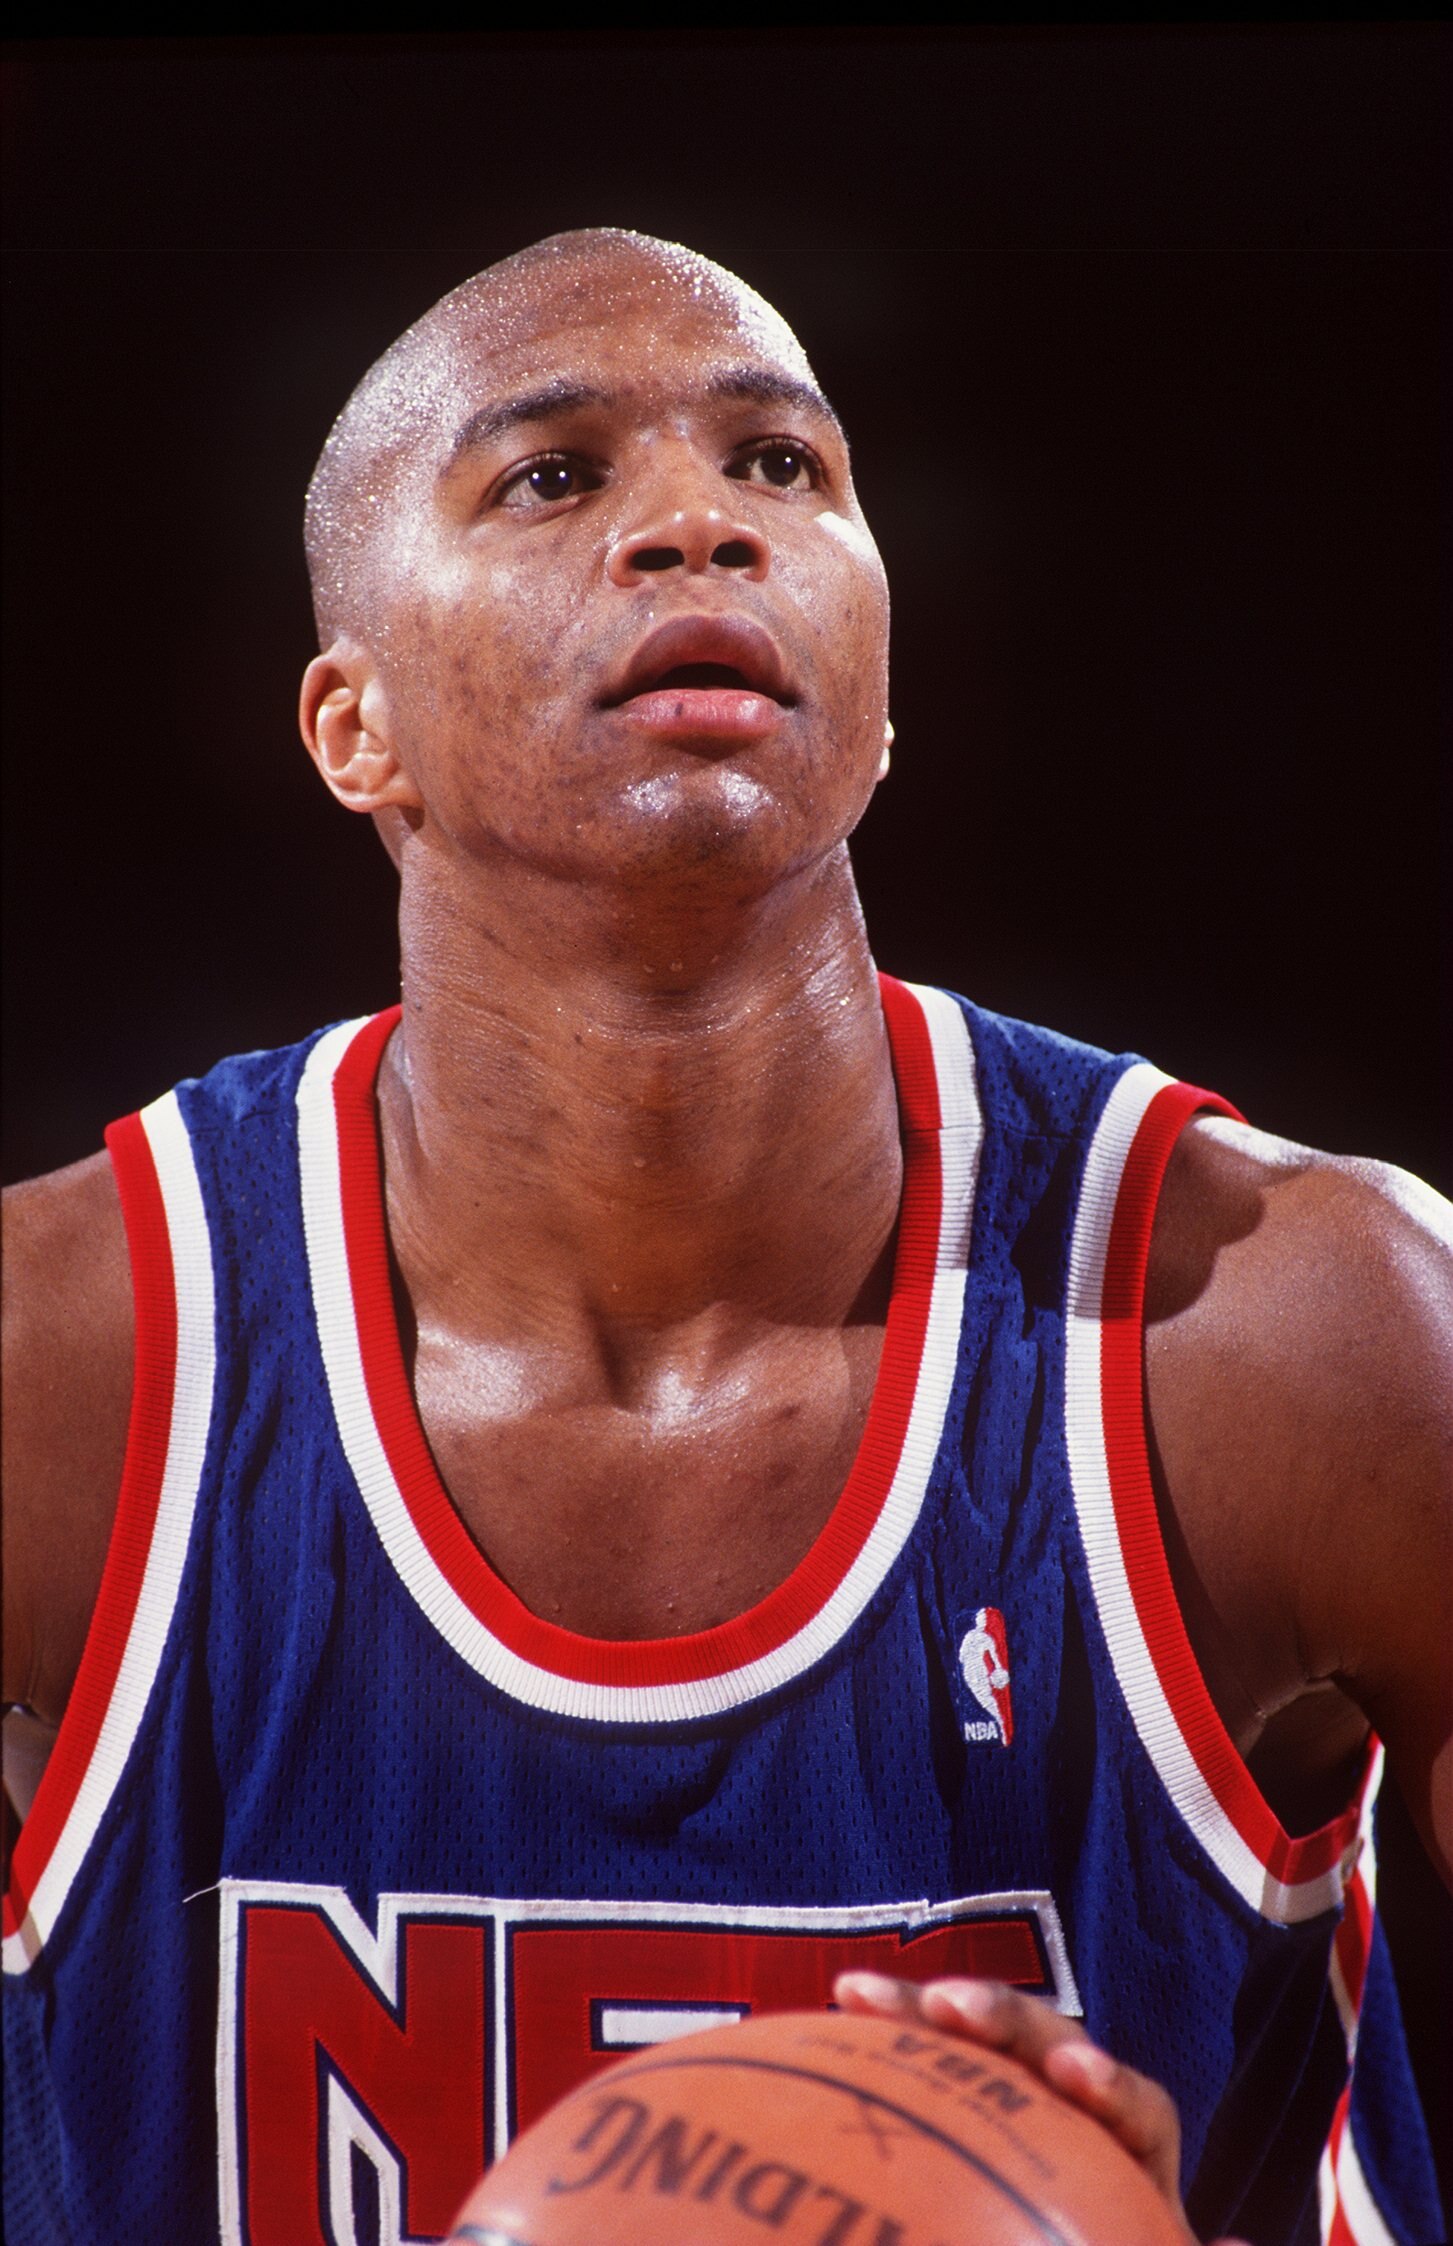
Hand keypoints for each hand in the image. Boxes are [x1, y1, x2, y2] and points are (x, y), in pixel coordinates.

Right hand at [833, 1973, 1247, 2245]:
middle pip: (1048, 2045)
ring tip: (854, 1991)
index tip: (1073, 2073)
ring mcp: (1014, 2111)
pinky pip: (918, 2074)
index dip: (1107, 2085)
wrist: (1054, 2231)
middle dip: (1002, 2019)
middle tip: (950, 2005)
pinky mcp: (957, 2112)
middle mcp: (1078, 2117)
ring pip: (975, 2050)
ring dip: (922, 2014)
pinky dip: (877, 2047)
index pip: (1139, 2107)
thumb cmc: (1121, 2244)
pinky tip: (825, 2022)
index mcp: (1138, 2159)